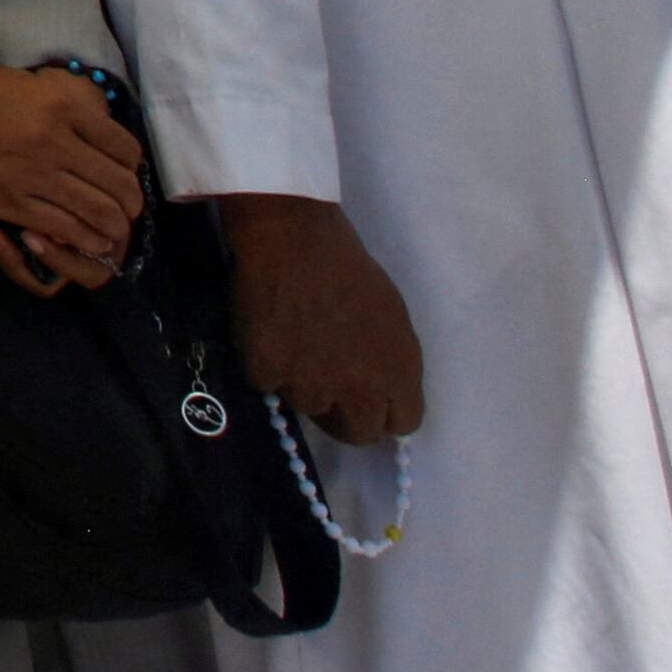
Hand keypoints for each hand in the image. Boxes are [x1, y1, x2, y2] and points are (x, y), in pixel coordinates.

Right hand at [0, 25, 141, 286]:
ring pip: (98, 212)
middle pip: (119, 185)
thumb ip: (63, 106)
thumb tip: (97, 130)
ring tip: (110, 230)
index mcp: (62, 104)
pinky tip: (83, 239)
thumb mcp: (26, 84)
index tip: (124, 175)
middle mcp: (55, 140)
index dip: (132, 169)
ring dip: (111, 226)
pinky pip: (62, 228)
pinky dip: (80, 239)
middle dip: (129, 203)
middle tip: (126, 208)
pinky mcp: (7, 201)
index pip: (124, 148)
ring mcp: (31, 173)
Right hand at [217, 193, 424, 442]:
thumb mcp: (393, 319)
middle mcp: (358, 390)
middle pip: (358, 433)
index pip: (402, 423)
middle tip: (328, 384)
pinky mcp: (268, 374)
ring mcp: (310, 386)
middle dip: (345, 415)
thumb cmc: (350, 270)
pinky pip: (270, 384)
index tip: (369, 396)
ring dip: (303, 384)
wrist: (296, 239)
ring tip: (296, 340)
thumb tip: (382, 394)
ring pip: (309, 406)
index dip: (384, 409)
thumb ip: (392, 365)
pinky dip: (269, 365)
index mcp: (398, 372)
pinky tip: (271, 331)